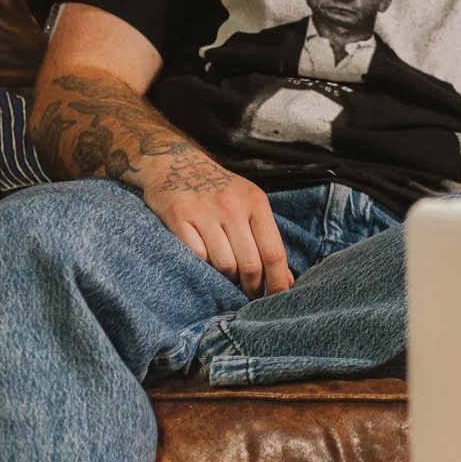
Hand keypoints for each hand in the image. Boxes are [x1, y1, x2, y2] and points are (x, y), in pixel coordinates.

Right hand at [139, 152, 292, 297]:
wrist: (175, 163)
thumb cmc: (219, 190)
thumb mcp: (249, 204)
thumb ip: (267, 239)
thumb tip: (286, 279)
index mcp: (255, 202)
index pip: (273, 251)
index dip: (278, 281)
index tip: (278, 298)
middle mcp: (232, 206)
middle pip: (250, 264)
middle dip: (253, 287)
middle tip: (250, 296)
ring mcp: (204, 211)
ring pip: (224, 265)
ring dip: (227, 280)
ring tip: (228, 281)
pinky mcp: (178, 217)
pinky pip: (197, 257)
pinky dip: (204, 269)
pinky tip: (206, 269)